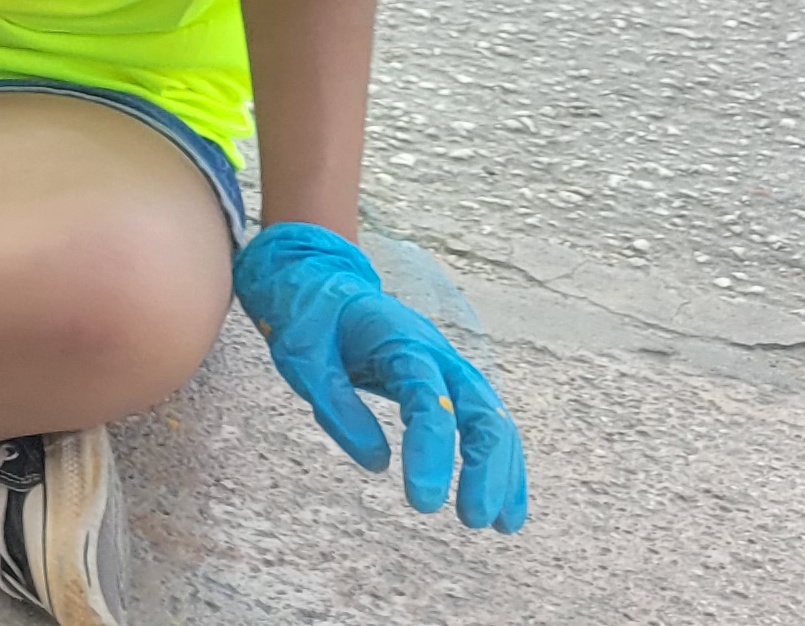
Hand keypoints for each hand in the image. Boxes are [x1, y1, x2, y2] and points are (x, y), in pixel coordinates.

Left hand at [235, 222, 528, 531]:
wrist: (319, 278)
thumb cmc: (308, 318)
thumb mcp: (301, 357)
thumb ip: (335, 406)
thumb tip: (377, 463)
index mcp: (399, 341)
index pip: (428, 400)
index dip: (431, 451)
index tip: (423, 500)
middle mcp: (437, 353)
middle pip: (480, 410)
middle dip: (485, 468)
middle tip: (472, 519)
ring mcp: (449, 366)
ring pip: (493, 418)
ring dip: (502, 471)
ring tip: (499, 525)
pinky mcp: (449, 382)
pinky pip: (485, 422)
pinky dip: (499, 462)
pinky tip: (503, 504)